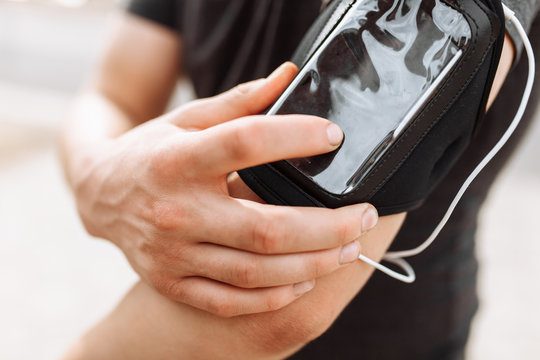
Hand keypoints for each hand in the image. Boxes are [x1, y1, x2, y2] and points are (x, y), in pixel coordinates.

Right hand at [72, 63, 378, 316]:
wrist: (99, 195)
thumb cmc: (150, 153)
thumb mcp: (186, 119)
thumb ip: (239, 101)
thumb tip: (289, 76)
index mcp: (177, 160)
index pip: (246, 144)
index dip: (296, 136)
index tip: (333, 136)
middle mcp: (175, 212)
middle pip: (266, 229)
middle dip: (328, 227)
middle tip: (364, 216)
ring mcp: (172, 255)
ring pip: (256, 272)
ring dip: (313, 264)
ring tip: (349, 249)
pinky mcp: (172, 282)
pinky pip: (230, 301)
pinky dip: (274, 296)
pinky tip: (304, 280)